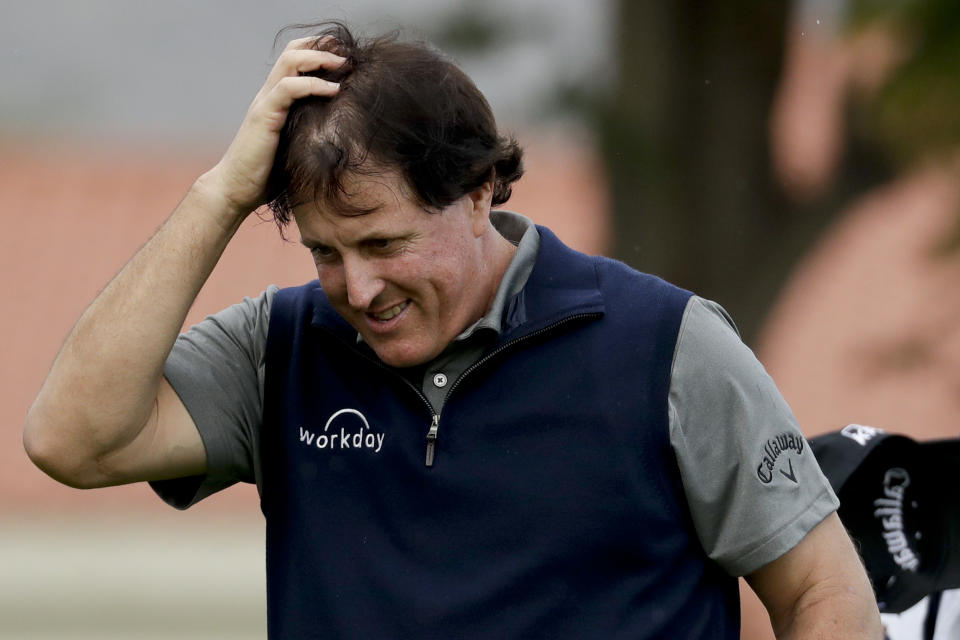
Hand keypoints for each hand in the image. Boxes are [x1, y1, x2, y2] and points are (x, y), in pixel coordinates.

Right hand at [204, 37, 343, 217]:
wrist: (236, 189)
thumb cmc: (266, 175)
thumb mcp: (295, 147)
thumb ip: (310, 132)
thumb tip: (341, 135)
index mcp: (276, 99)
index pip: (293, 60)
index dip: (317, 50)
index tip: (344, 54)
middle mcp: (268, 95)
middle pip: (292, 52)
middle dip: (321, 46)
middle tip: (348, 54)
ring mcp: (265, 103)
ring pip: (290, 62)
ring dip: (319, 58)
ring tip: (344, 65)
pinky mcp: (264, 116)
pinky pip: (288, 88)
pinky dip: (313, 84)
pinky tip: (334, 90)